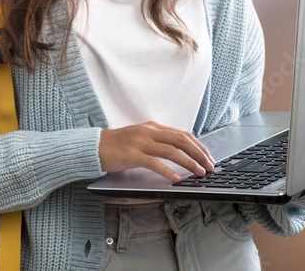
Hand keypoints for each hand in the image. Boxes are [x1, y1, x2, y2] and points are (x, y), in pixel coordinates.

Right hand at [99, 121, 216, 180]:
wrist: (95, 146)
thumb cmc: (118, 145)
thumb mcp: (141, 138)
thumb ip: (158, 141)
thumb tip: (180, 151)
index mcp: (154, 127)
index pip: (183, 134)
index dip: (199, 146)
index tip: (208, 157)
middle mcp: (149, 132)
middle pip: (181, 140)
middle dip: (199, 153)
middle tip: (209, 165)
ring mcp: (141, 142)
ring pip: (171, 150)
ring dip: (188, 162)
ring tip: (199, 172)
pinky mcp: (132, 154)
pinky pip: (153, 162)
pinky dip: (167, 170)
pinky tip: (176, 178)